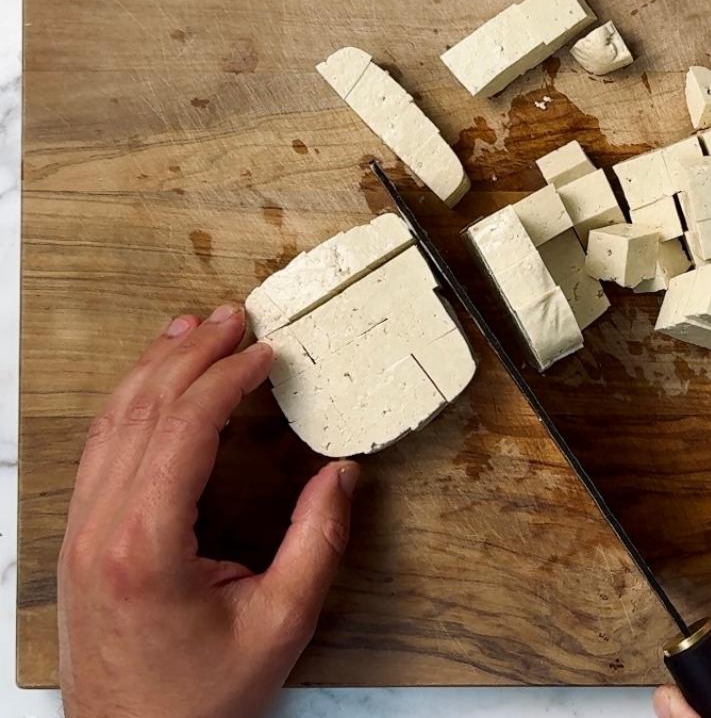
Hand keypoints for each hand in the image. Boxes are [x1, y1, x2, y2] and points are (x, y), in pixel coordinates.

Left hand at [57, 303, 358, 717]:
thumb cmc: (200, 699)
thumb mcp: (281, 624)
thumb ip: (318, 542)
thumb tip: (342, 475)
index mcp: (146, 545)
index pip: (183, 429)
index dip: (226, 378)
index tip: (263, 353)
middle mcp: (101, 529)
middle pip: (142, 411)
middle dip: (192, 355)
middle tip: (234, 319)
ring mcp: (81, 533)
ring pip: (111, 423)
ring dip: (154, 369)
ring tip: (193, 331)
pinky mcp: (80, 540)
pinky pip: (99, 450)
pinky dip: (129, 404)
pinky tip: (152, 385)